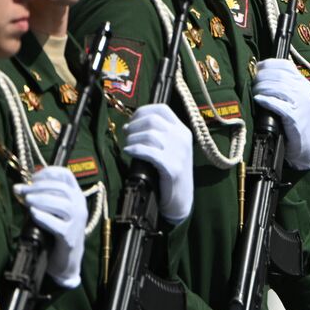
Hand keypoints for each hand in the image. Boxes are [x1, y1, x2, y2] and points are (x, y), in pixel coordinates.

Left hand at [16, 166, 86, 289]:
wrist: (65, 261)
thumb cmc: (54, 233)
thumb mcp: (50, 211)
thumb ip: (38, 199)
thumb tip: (18, 188)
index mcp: (76, 196)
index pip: (66, 175)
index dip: (48, 172)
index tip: (32, 178)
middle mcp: (80, 206)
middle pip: (62, 188)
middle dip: (39, 187)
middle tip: (22, 191)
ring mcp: (77, 222)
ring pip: (62, 204)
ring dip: (42, 199)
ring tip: (27, 201)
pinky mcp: (69, 237)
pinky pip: (57, 224)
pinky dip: (43, 217)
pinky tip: (33, 215)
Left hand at [124, 103, 194, 223]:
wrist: (181, 200)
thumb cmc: (170, 173)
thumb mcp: (171, 148)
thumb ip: (158, 134)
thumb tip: (130, 124)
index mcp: (183, 130)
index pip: (162, 109)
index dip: (142, 111)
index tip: (132, 120)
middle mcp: (183, 138)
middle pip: (152, 119)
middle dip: (134, 125)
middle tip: (126, 134)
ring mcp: (179, 153)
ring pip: (149, 134)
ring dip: (132, 138)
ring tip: (128, 146)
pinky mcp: (172, 167)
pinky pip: (148, 151)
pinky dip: (134, 149)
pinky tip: (128, 152)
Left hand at [251, 58, 309, 169]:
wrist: (309, 145)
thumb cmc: (298, 121)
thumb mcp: (296, 99)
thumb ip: (284, 86)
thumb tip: (262, 74)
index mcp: (303, 83)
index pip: (284, 64)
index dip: (267, 64)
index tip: (257, 69)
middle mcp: (303, 90)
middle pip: (277, 74)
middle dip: (261, 77)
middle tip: (252, 84)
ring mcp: (300, 103)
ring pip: (276, 87)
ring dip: (261, 88)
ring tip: (254, 93)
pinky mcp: (294, 117)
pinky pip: (277, 104)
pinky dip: (266, 100)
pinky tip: (258, 100)